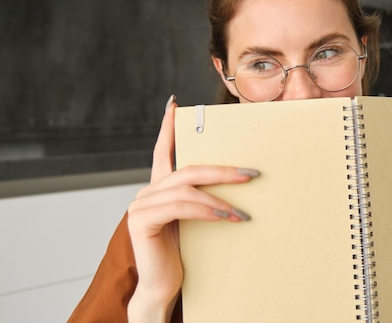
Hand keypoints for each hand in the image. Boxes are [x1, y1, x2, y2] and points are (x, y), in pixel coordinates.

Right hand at [127, 95, 257, 321]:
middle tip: (250, 173)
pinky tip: (226, 217)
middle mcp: (147, 192)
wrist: (163, 287)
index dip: (167, 127)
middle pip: (187, 168)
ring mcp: (141, 205)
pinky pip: (180, 206)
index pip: (162, 151)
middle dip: (222, 169)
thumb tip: (236, 182)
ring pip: (186, 187)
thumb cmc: (182, 253)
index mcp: (159, 189)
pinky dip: (206, 210)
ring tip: (244, 211)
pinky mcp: (141, 221)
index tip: (174, 104)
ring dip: (220, 197)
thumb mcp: (194, 221)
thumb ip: (201, 200)